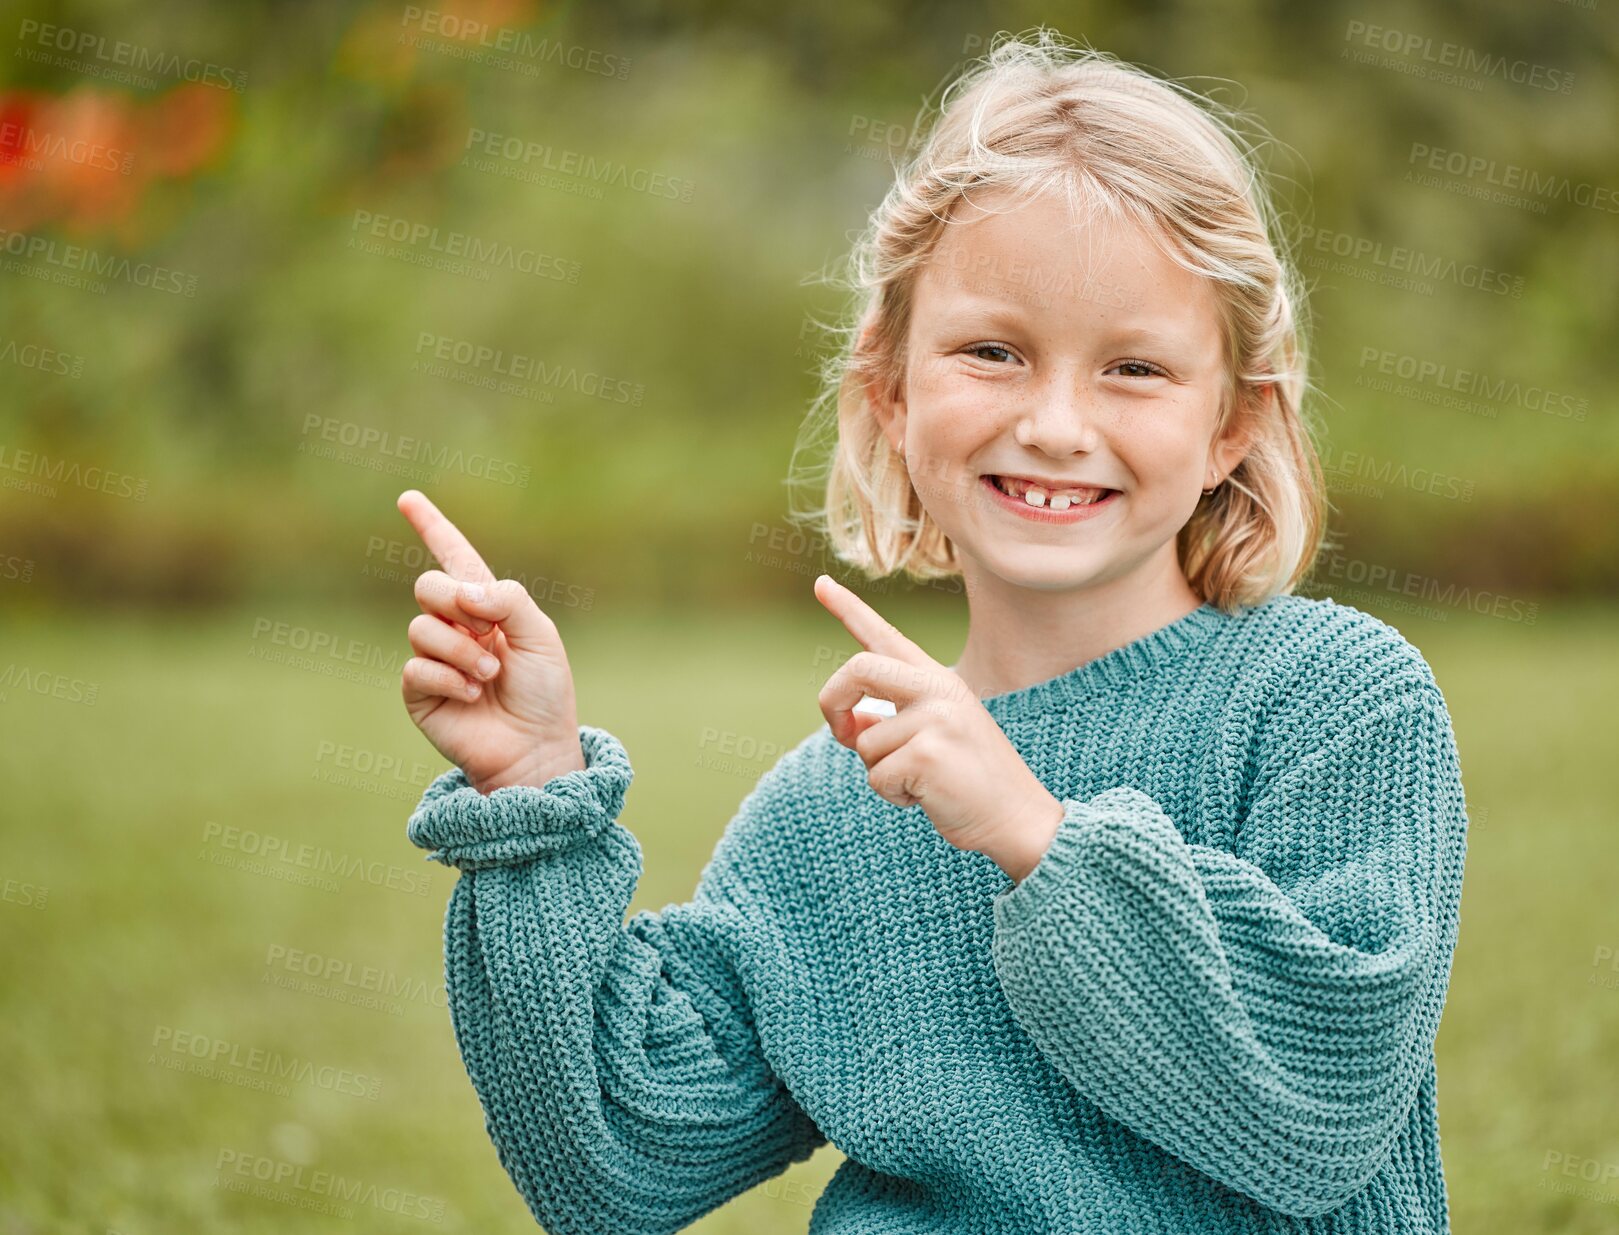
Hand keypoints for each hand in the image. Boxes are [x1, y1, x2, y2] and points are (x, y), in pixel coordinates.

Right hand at [396, 490, 584, 794]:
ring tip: (489, 675)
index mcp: (486, 605)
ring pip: (422, 628)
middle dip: (456, 605)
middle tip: (489, 635)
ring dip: (462, 651)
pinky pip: (416, 667)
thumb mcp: (540, 634)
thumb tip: (463, 591)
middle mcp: (454, 627)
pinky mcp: (419, 691)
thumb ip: (507, 599)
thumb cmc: (543, 692)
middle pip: (427, 586)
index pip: (453, 557)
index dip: (432, 526)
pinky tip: (471, 695)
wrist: (535, 746)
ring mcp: (433, 658)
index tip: (408, 498)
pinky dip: (449, 678)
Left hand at [812, 574, 1063, 881]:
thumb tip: (853, 721)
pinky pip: (876, 776)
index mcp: (938, 679)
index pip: (885, 636)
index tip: (821, 583)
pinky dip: (893, 795)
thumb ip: (894, 719)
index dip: (848, 609)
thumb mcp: (935, 735)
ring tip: (924, 781)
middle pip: (857, 669)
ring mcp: (935, 719)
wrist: (1019, 819)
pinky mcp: (928, 754)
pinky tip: (928, 797)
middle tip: (843, 735)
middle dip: (834, 703)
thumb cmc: (971, 781)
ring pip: (864, 741)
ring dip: (880, 772)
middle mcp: (938, 689)